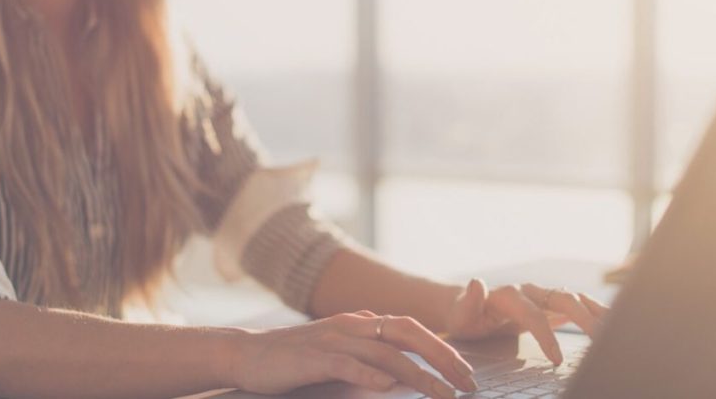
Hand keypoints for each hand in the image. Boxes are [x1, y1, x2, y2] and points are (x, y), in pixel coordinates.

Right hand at [230, 310, 477, 398]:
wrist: (248, 353)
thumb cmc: (296, 358)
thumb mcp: (339, 350)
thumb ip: (367, 354)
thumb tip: (399, 372)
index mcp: (361, 323)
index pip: (411, 329)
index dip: (442, 348)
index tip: (466, 372)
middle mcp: (352, 325)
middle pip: (408, 333)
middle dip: (442, 356)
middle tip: (467, 382)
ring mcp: (334, 339)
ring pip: (385, 352)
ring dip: (418, 374)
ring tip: (442, 393)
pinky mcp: (314, 357)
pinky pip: (347, 364)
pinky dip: (369, 374)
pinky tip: (387, 387)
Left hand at [444, 279, 608, 364]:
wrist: (468, 307)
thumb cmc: (465, 316)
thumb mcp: (460, 313)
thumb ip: (469, 301)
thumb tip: (477, 282)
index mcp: (508, 294)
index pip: (533, 314)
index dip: (547, 336)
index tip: (557, 361)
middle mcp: (529, 290)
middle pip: (563, 298)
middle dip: (584, 318)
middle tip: (602, 341)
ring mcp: (541, 295)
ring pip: (575, 298)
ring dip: (596, 312)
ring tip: (618, 327)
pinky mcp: (549, 303)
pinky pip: (577, 304)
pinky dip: (595, 311)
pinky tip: (611, 323)